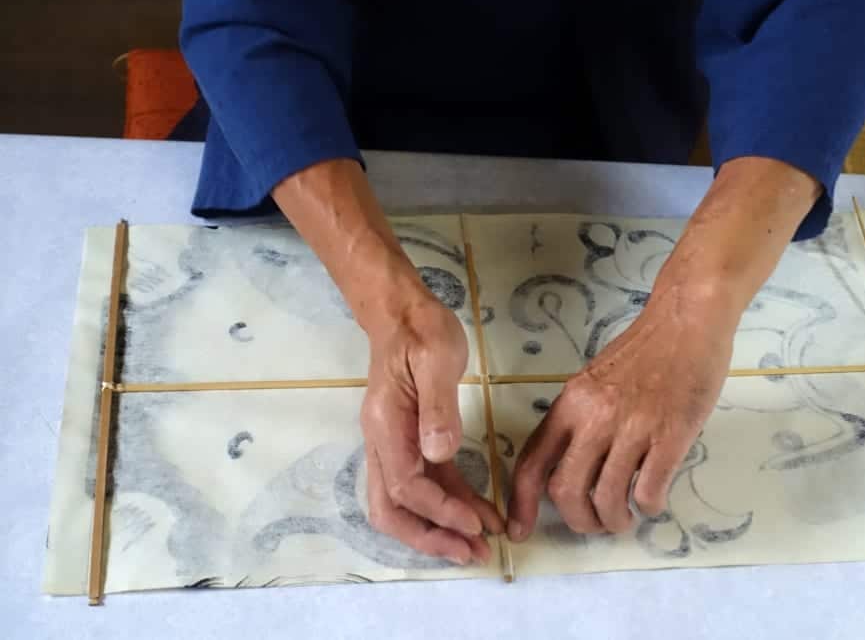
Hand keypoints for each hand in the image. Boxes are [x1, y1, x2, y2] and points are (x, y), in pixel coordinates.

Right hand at [360, 296, 503, 563]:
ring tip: (482, 545)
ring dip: (441, 528)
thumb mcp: (435, 356)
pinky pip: (427, 484)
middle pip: (391, 509)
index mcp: (386, 425)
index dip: (439, 509)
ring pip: (407, 504)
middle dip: (429, 537)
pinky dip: (451, 503)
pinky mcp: (413, 442)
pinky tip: (481, 513)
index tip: (475, 523)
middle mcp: (382, 442)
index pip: (406, 485)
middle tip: (471, 553)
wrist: (402, 311)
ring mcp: (395, 445)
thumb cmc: (420, 329)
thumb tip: (438, 452)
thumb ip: (437, 405)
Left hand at [507, 156, 821, 538]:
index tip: (519, 529)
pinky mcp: (670, 434)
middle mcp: (594, 417)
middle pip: (566, 490)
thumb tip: (573, 468)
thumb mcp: (594, 380)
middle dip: (578, 520)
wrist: (687, 320)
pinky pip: (649, 490)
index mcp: (570, 404)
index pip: (532, 462)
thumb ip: (580, 420)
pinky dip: (648, 506)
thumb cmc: (643, 350)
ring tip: (626, 519)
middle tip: (595, 524)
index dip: (521, 503)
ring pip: (608, 497)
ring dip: (615, 521)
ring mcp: (633, 426)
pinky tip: (652, 500)